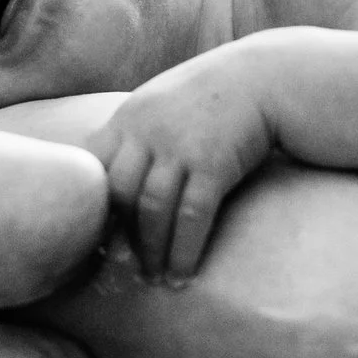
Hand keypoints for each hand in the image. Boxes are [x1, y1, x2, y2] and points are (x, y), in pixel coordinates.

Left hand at [88, 53, 276, 282]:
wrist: (268, 77)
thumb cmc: (215, 96)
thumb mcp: (164, 103)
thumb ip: (136, 134)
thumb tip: (112, 179)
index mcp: (129, 117)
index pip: (92, 168)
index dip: (88, 206)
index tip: (93, 236)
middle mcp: (148, 131)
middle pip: (118, 194)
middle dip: (119, 237)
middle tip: (121, 269)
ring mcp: (180, 146)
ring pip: (152, 211)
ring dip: (152, 252)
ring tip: (155, 279)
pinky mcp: (214, 164)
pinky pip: (191, 216)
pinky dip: (184, 251)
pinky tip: (184, 275)